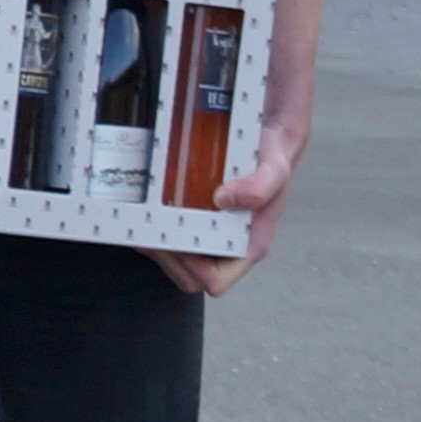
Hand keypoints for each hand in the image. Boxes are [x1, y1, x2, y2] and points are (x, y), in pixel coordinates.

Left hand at [147, 116, 300, 296]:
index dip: (192, 268)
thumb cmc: (272, 162)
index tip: (177, 241)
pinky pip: (169, 239)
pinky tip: (147, 211)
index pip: (215, 281)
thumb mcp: (275, 170)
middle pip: (188, 277)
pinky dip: (154, 229)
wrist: (265, 140)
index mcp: (248, 246)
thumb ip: (259, 188)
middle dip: (167, 259)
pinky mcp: (195, 222)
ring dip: (155, 246)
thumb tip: (225, 200)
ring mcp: (211, 237)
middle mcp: (228, 247)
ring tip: (145, 220)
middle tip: (152, 230)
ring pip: (174, 262)